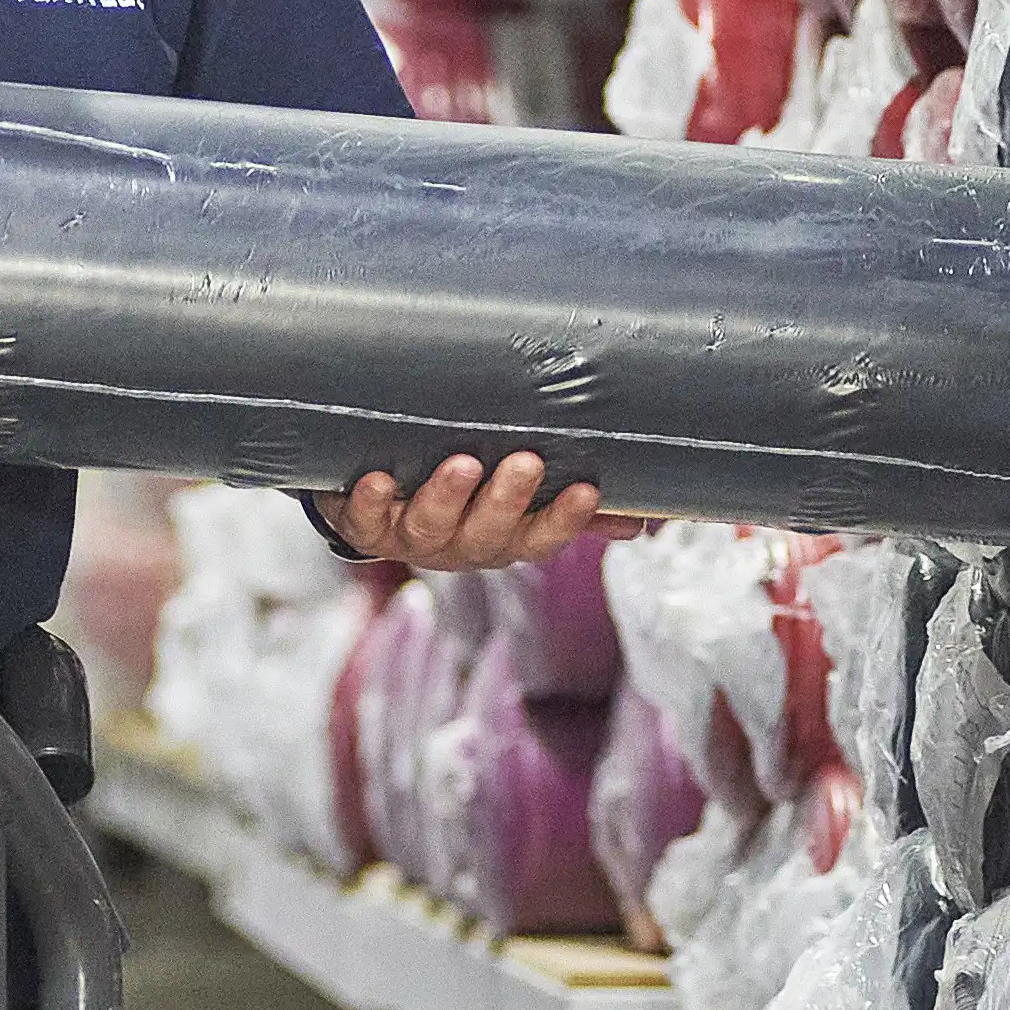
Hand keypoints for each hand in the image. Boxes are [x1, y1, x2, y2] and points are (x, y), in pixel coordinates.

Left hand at [335, 454, 612, 572]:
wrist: (373, 505)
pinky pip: (363, 521)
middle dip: (508, 500)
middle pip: (488, 534)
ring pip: (430, 526)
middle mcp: (459, 546)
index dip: (564, 519)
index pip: (541, 538)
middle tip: (526, 463)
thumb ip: (574, 506)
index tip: (588, 488)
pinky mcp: (363, 524)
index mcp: (501, 540)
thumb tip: (647, 516)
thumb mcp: (518, 502)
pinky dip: (368, 501)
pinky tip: (378, 479)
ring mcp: (410, 538)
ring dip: (446, 497)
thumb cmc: (463, 495)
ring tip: (462, 464)